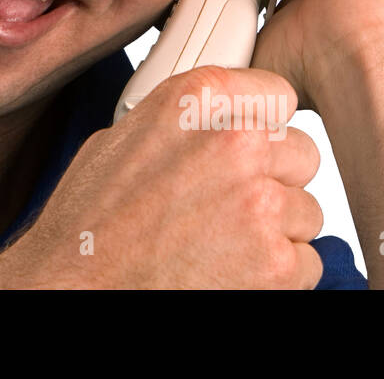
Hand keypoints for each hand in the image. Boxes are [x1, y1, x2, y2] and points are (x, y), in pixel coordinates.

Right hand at [0, 66, 323, 288]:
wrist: (76, 290)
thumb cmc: (87, 224)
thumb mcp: (120, 140)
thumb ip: (182, 120)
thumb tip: (216, 119)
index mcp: (195, 99)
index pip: (276, 94)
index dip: (263, 124)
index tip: (252, 143)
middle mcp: (234, 142)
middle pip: (300, 154)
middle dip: (273, 180)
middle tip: (228, 205)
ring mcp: (259, 204)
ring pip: (306, 211)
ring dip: (275, 229)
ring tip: (219, 243)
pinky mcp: (275, 264)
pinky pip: (306, 262)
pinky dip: (277, 274)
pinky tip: (228, 271)